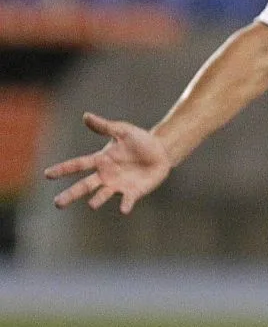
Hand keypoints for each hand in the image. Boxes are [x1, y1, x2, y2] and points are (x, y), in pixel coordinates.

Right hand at [44, 112, 172, 212]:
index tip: (47, 174)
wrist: (161, 151)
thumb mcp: (122, 130)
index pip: (78, 165)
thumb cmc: (139, 140)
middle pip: (85, 186)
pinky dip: (126, 204)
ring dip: (98, 200)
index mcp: (100, 160)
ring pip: (103, 195)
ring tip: (92, 205)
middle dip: (71, 194)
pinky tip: (124, 210)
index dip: (63, 169)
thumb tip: (85, 116)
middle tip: (57, 203)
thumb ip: (104, 126)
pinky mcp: (134, 192)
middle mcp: (106, 175)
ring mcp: (119, 185)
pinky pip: (128, 199)